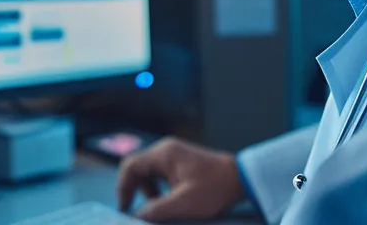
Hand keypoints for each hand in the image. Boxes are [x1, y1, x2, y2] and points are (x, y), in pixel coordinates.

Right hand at [115, 137, 244, 221]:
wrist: (244, 179)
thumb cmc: (215, 189)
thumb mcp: (184, 204)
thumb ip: (156, 211)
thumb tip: (134, 217)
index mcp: (164, 154)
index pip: (130, 166)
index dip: (123, 188)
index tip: (124, 209)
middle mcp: (166, 150)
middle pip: (137, 168)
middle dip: (134, 191)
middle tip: (135, 212)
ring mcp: (175, 155)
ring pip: (148, 173)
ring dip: (147, 192)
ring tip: (156, 210)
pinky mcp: (182, 163)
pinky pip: (160, 175)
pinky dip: (158, 189)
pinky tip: (167, 203)